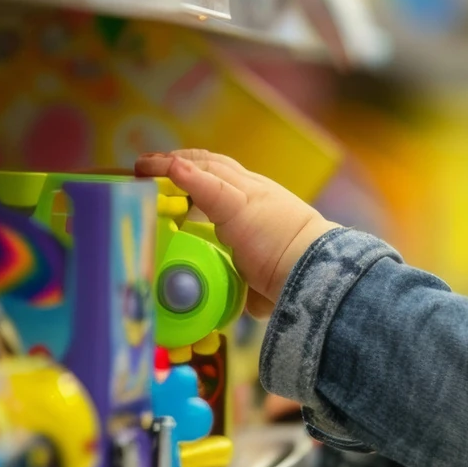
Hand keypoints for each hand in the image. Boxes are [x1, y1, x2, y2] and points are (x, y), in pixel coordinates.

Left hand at [132, 150, 338, 312]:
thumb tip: (256, 306)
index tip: (174, 174)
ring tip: (145, 166)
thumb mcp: (276, 277)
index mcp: (265, 204)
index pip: (227, 178)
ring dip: (171, 165)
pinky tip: (169, 167)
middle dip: (181, 160)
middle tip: (150, 165)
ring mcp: (250, 196)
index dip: (200, 173)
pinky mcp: (241, 208)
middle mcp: (258, 191)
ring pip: (207, 167)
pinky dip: (186, 175)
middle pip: (214, 163)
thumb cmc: (305, 276)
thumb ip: (261, 287)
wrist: (322, 272)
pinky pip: (208, 185)